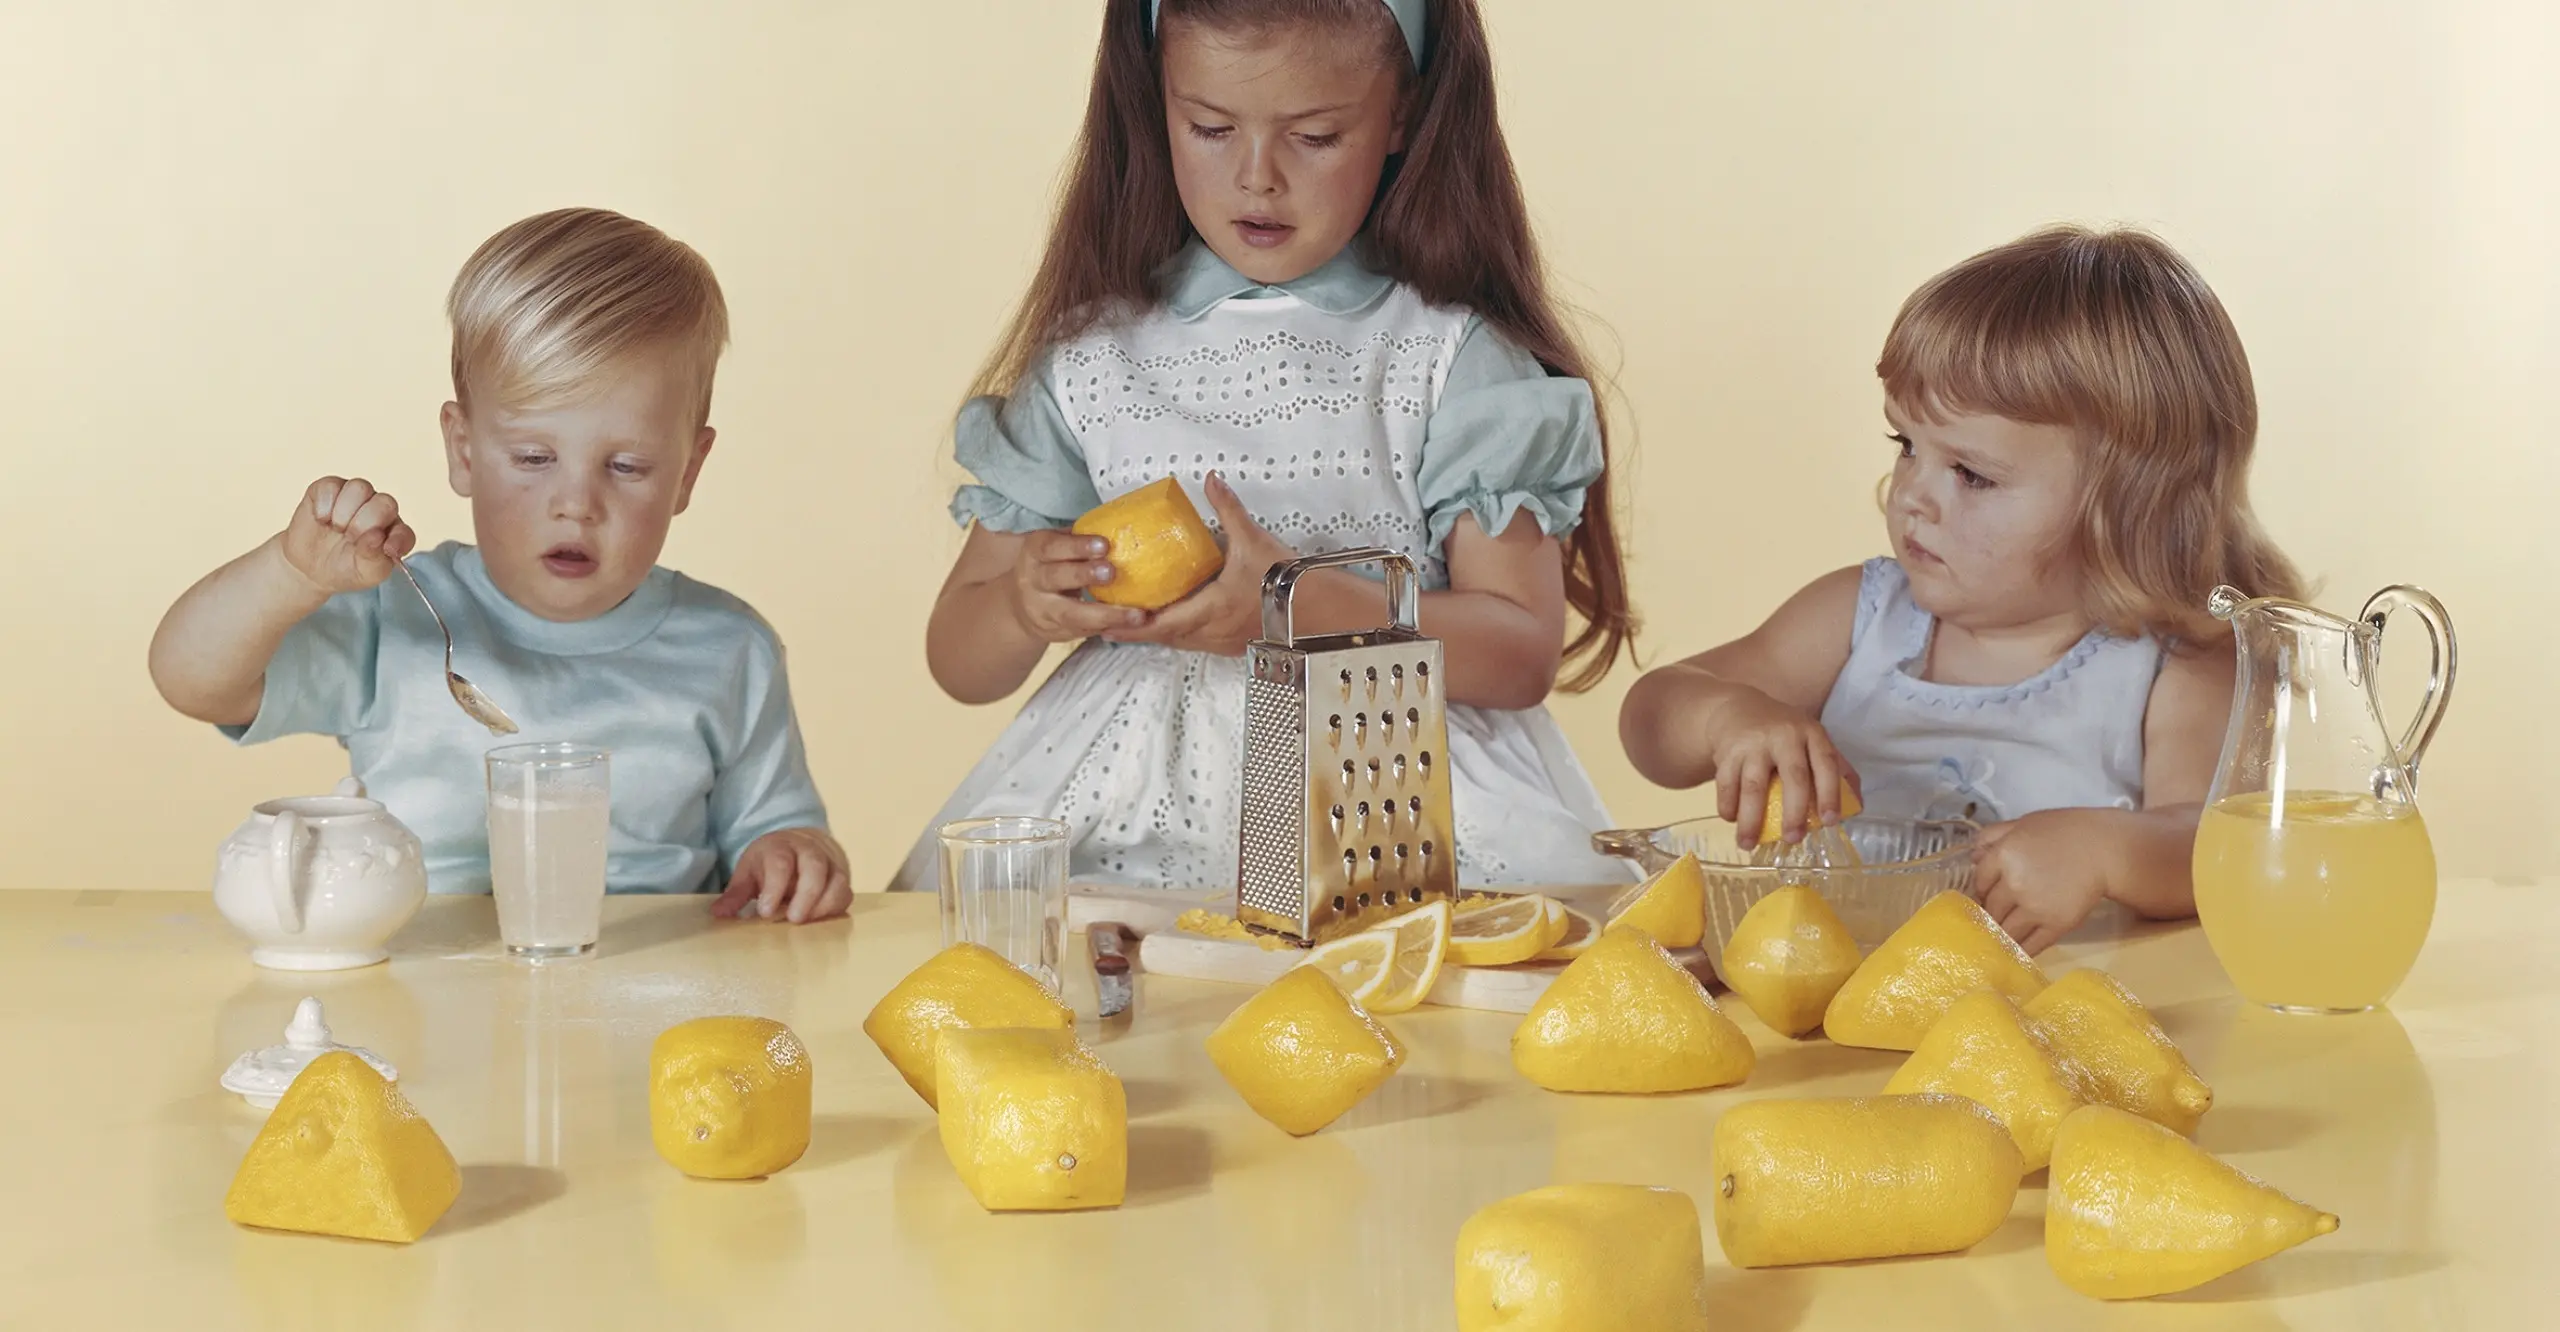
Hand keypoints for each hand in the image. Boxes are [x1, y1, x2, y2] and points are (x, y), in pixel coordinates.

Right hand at [280, 477, 415, 594]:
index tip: (385, 551)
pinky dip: (325, 503)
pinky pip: (331, 484)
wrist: (309, 568)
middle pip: (385, 502)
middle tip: (350, 538)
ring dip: (345, 511)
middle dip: (365, 523)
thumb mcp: (364, 574)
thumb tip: (376, 536)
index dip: (397, 540)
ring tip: (336, 528)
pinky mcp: (330, 489)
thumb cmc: (345, 569)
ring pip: (360, 487)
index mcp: (394, 534)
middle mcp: (379, 511)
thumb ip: (374, 558)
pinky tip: (321, 519)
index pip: (405, 532)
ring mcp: (356, 497)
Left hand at [713, 827, 851, 923]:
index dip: (774, 888)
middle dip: (806, 894)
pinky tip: (821, 921)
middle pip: (815, 867)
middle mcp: (809, 851)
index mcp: (781, 847)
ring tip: (808, 921)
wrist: (803, 842)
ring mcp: (830, 863)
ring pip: (837, 879)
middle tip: (794, 919)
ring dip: (825, 903)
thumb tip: (719, 914)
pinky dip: (836, 908)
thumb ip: (736, 893)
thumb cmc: (772, 862)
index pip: (780, 863)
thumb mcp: (750, 872)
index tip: (765, 912)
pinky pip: (846, 893)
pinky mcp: (843, 878)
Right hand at [1009, 529, 1148, 643]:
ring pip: (1070, 614)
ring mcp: (1042, 610)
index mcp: (1034, 552)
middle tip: (1112, 572)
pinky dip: (1108, 628)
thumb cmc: (1051, 565)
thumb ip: (1079, 539)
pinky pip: (1083, 631)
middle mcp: (1032, 581)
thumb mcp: (1056, 548)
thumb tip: (1123, 524)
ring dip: (1105, 615)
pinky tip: (1131, 627)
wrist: (1020, 607)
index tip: (1104, 544)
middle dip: (1084, 575)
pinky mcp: (1054, 632)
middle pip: (1055, 577)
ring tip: (1136, 615)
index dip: (1077, 546)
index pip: (1052, 547)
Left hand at [1106, 472, 1296, 655]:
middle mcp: (1212, 632)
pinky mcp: (1233, 644)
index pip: (1161, 624)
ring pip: (1180, 642)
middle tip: (1108, 620)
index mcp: (1210, 610)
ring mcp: (1222, 642)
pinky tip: (1173, 621)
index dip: (1132, 625)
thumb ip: (1228, 510)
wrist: (1317, 609)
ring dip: (1157, 633)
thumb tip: (1211, 481)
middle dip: (1135, 630)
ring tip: (1133, 620)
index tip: (1107, 620)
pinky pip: (1196, 642)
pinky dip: (1178, 633)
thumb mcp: (1253, 541)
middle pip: (1164, 638)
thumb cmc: (1284, 579)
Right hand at [1703, 687, 1860, 848]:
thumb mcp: (1812, 739)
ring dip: (1750, 819)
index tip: (1830, 822)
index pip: (1826, 764)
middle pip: (1792, 777)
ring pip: (1753, 785)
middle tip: (1793, 839)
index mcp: (1811, 734)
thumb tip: (1857, 806)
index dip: (1830, 794)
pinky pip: (1726, 784)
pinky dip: (1727, 806)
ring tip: (1748, 844)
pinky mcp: (1726, 752)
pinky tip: (1732, 820)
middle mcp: (1784, 736)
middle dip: (1794, 812)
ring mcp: (1753, 743)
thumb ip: (1835, 768)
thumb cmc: (1783, 733)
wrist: (1738, 708)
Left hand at [1975, 810, 2113, 955]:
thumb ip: (1993, 836)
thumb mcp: (2023, 823)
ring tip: (2000, 937)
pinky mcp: (2055, 925)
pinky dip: (2020, 951)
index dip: (1980, 890)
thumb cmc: (2064, 831)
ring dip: (2001, 935)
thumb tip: (1972, 857)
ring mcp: (2035, 907)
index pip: (1979, 882)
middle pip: (1991, 908)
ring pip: (2006, 930)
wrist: (2104, 848)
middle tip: (1991, 918)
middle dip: (1989, 914)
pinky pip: (2030, 945)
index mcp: (2004, 856)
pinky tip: (2016, 952)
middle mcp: (2015, 884)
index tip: (1984, 896)